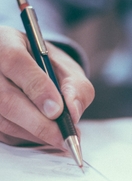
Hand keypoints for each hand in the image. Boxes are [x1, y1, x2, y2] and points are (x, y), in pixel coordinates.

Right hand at [0, 26, 94, 147]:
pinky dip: (27, 138)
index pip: (16, 62)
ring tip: (61, 137)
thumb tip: (73, 112)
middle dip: (39, 123)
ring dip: (35, 134)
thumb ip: (76, 86)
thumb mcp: (66, 67)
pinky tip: (45, 136)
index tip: (58, 110)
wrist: (26, 68)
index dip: (37, 88)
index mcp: (5, 42)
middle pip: (6, 98)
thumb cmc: (47, 67)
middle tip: (63, 136)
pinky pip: (3, 133)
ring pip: (4, 120)